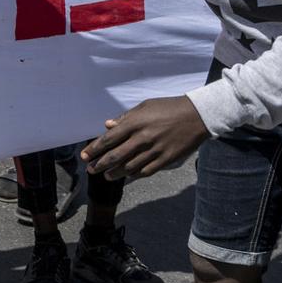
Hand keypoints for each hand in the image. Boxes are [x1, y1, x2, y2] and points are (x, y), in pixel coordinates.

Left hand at [82, 95, 209, 180]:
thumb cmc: (168, 108)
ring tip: (106, 176)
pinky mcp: (166, 159)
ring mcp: (154, 150)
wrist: (197, 115)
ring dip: (115, 173)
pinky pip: (146, 171)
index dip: (94, 149)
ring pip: (129, 167)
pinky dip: (134, 175)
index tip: (84, 156)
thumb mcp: (145, 106)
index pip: (108, 139)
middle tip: (91, 169)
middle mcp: (142, 138)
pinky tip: (127, 176)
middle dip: (100, 165)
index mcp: (134, 123)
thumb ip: (125, 118)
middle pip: (115, 156)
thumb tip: (107, 126)